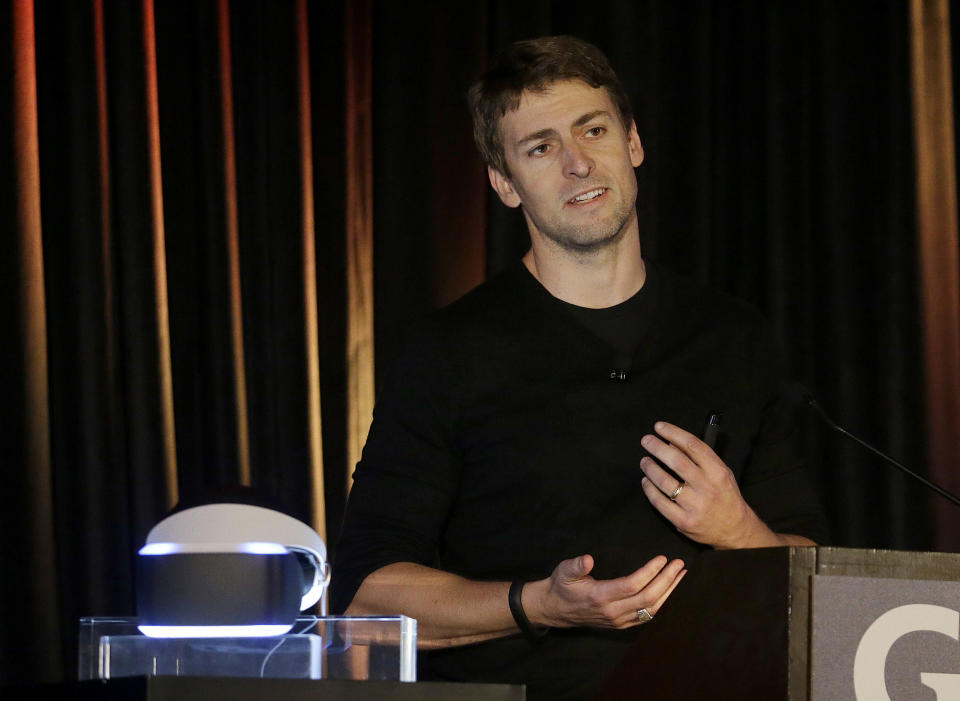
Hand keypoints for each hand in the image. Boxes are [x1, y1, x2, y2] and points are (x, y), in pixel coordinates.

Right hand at [524, 553, 685, 629]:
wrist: (556, 610)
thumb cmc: (561, 585)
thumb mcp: (563, 571)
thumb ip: (576, 566)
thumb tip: (588, 559)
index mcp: (600, 597)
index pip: (632, 585)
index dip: (650, 572)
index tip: (662, 558)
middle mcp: (613, 612)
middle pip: (648, 598)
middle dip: (667, 580)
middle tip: (679, 564)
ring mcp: (619, 621)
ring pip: (651, 609)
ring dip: (669, 591)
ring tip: (680, 575)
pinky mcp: (622, 624)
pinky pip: (647, 615)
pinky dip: (661, 601)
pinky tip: (669, 589)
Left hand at [639, 421, 772, 548]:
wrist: (735, 530)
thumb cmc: (725, 497)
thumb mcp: (721, 473)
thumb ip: (699, 458)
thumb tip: (671, 442)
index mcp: (718, 472)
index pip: (693, 446)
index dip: (674, 433)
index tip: (659, 427)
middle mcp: (707, 487)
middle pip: (677, 462)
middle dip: (657, 448)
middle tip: (646, 441)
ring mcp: (695, 506)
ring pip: (665, 482)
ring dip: (650, 468)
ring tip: (644, 461)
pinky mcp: (683, 521)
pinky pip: (660, 502)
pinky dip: (649, 489)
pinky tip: (646, 481)